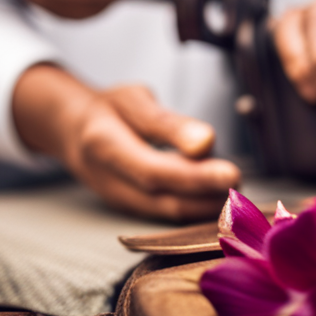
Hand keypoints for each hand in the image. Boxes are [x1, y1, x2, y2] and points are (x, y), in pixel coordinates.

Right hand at [13, 64, 240, 220]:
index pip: (154, 170)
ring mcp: (119, 201)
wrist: (70, 129)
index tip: (232, 174)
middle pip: (164, 200)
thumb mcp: (133, 100)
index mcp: (104, 146)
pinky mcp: (132, 209)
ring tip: (240, 194)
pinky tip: (223, 201)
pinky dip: (197, 211)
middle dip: (210, 198)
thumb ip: (167, 124)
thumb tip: (205, 142)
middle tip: (245, 187)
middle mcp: (108, 181)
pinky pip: (168, 215)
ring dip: (208, 208)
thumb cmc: (108, 109)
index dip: (195, 177)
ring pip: (168, 214)